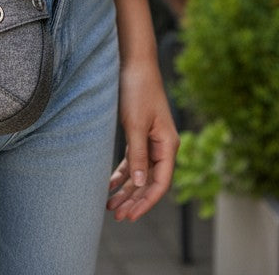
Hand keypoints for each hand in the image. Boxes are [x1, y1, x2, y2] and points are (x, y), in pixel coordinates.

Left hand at [106, 59, 178, 221]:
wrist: (135, 63)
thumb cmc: (138, 90)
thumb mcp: (135, 124)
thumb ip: (137, 155)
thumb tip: (138, 184)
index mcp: (167, 146)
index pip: (160, 183)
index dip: (145, 202)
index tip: (130, 216)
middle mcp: (162, 147)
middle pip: (150, 182)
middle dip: (134, 201)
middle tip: (117, 216)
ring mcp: (151, 142)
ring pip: (140, 174)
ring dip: (126, 190)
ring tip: (110, 206)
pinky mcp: (140, 134)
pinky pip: (132, 161)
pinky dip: (122, 174)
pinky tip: (110, 185)